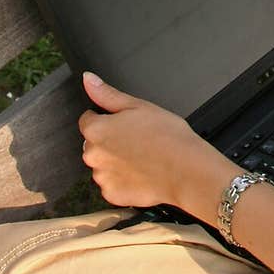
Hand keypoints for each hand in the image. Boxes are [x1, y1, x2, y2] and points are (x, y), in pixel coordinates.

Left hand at [78, 72, 217, 208]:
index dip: (109, 119)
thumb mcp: (138, 106)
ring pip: (103, 165)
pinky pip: (112, 184)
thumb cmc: (167, 136)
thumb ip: (107, 94)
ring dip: (116, 161)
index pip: (88, 119)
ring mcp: (101, 177)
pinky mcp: (112, 194)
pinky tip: (141, 173)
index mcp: (96, 130)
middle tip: (137, 140)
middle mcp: (92, 155)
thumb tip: (88, 79)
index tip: (126, 124)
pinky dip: (123, 180)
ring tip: (142, 158)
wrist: (186, 170)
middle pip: (94, 144)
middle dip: (110, 141)